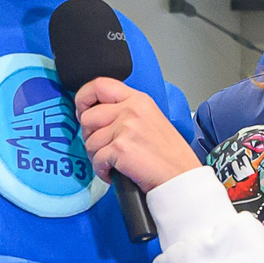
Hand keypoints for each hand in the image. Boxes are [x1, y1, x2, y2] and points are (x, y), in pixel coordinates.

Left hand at [74, 79, 201, 193]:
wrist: (181, 177)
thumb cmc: (169, 155)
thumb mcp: (151, 119)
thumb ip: (126, 111)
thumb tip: (97, 114)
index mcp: (138, 99)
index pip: (99, 85)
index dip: (83, 98)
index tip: (82, 111)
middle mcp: (131, 110)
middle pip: (88, 117)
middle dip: (90, 136)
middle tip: (103, 147)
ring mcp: (125, 128)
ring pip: (90, 142)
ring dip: (98, 157)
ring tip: (115, 163)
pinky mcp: (120, 149)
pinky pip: (96, 160)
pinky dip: (103, 171)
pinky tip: (117, 172)